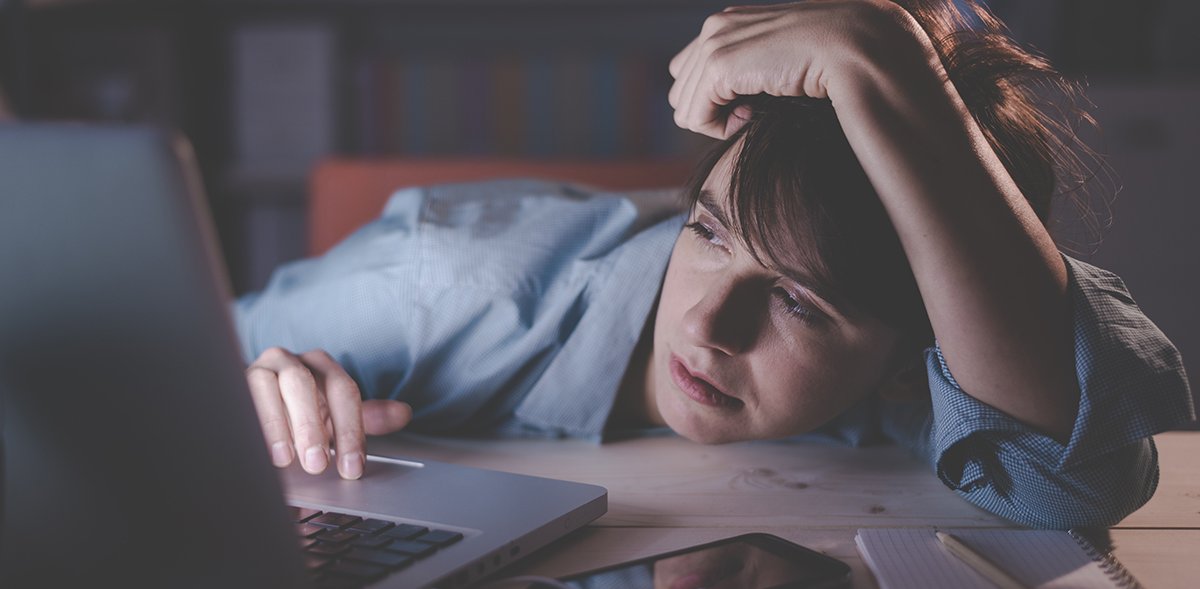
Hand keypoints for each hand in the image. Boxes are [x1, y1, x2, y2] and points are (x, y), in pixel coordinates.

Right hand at [245, 347, 411, 478]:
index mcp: (321, 366)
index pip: (342, 390)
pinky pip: (235, 399)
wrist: (253, 405)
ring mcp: (256, 369)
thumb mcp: (334, 417)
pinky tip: (252, 449)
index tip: (352, 468)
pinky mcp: (228, 384)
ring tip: (284, 460)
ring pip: (266, 387)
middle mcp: (289, 361)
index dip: (350, 430)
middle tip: (317, 465)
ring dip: (276, 425)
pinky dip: (245, 424)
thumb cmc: (300, 413)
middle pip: (302, 384)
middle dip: (311, 426)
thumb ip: (365, 417)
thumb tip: (403, 414)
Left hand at [668, 0, 918, 138]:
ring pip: (684, 108)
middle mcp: (716, 26)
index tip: (751, 103)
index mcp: (728, 22)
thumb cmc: (826, 64)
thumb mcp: (781, 64)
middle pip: (681, 93)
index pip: (688, 73)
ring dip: (718, 121)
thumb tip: (731, 110)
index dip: (714, 99)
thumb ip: (752, 74)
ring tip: (756, 111)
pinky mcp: (719, 65)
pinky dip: (719, 128)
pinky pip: (694, 117)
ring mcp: (715, 43)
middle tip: (753, 111)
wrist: (853, 48)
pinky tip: (752, 116)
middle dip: (712, 112)